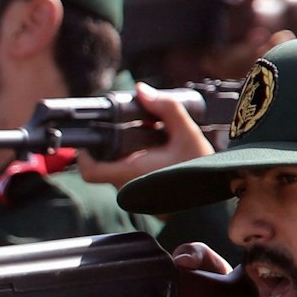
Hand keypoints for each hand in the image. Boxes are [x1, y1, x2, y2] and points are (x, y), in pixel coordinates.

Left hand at [77, 83, 214, 188]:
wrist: (213, 206)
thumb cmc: (201, 174)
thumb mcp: (188, 134)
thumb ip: (166, 108)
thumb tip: (141, 89)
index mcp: (131, 172)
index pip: (90, 171)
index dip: (83, 154)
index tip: (89, 138)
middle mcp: (127, 186)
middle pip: (103, 164)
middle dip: (109, 144)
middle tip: (124, 126)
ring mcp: (133, 194)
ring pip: (115, 170)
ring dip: (123, 153)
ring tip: (143, 137)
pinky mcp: (141, 197)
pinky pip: (127, 176)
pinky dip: (133, 161)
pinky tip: (152, 151)